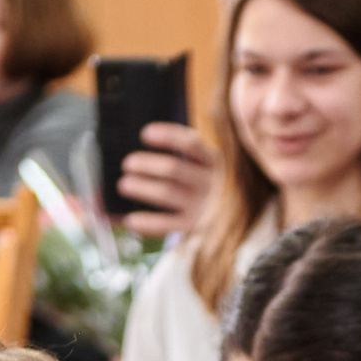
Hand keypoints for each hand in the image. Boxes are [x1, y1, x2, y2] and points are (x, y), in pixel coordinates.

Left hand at [116, 123, 218, 237]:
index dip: (167, 137)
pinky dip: (147, 223)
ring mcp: (203, 206)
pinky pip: (167, 225)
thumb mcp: (207, 164)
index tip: (145, 134)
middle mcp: (211, 182)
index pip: (191, 144)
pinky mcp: (195, 227)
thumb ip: (187, 148)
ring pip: (167, 193)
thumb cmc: (210, 182)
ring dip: (142, 188)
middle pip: (173, 169)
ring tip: (124, 185)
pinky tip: (131, 221)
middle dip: (147, 164)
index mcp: (213, 161)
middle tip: (127, 164)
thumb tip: (154, 132)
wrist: (237, 220)